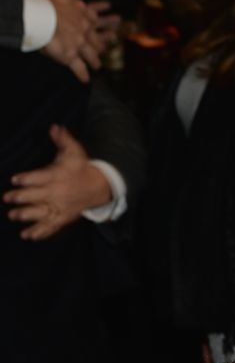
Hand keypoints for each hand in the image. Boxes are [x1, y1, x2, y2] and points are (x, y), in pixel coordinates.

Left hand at [4, 124, 111, 239]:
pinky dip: (39, 232)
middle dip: (21, 198)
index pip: (40, 178)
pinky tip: (27, 235)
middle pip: (37, 196)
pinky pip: (51, 227)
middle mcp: (58, 193)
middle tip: (8, 198)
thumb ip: (62, 139)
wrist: (98, 187)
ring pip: (42, 213)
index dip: (27, 179)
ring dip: (26, 215)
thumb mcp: (74, 151)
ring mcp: (60, 207)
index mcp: (57, 176)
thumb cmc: (81, 168)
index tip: (15, 180)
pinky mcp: (63, 218)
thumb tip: (54, 127)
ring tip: (13, 216)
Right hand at [31, 0, 119, 82]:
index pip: (95, 17)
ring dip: (95, 62)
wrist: (39, 14)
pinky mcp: (70, 57)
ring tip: (98, 66)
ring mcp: (79, 45)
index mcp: (81, 14)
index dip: (106, 19)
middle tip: (111, 45)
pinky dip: (83, 76)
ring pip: (92, 56)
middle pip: (97, 39)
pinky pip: (79, 69)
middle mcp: (83, 30)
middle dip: (104, 43)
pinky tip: (86, 80)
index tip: (117, 21)